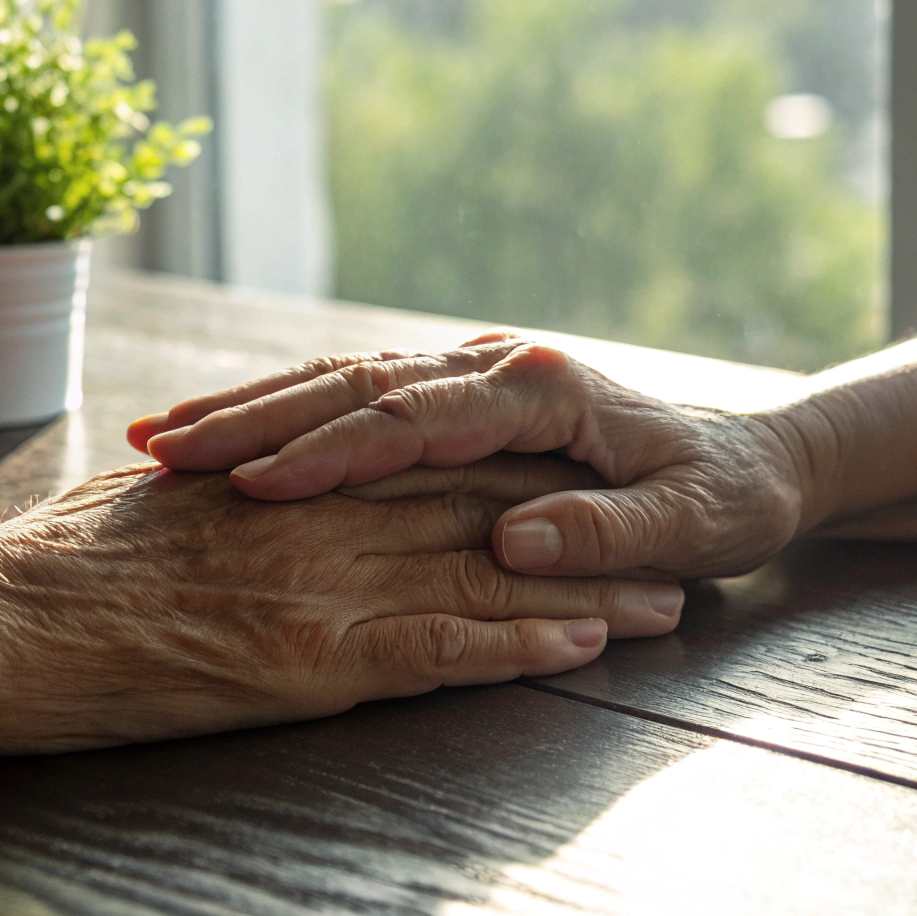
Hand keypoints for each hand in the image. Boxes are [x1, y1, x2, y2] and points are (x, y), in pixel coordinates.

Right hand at [0, 462, 682, 754]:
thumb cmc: (48, 569)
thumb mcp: (146, 507)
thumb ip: (223, 494)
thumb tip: (246, 487)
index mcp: (286, 477)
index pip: (414, 454)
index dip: (500, 465)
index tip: (562, 470)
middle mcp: (321, 516)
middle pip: (476, 507)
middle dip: (571, 521)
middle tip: (652, 527)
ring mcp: (324, 582)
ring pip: (482, 574)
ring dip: (578, 589)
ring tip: (662, 601)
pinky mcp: (317, 658)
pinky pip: (442, 649)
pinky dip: (519, 646)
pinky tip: (581, 646)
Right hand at [126, 336, 809, 579]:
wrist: (760, 455)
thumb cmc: (728, 494)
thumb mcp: (692, 525)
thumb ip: (609, 534)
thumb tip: (515, 545)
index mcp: (539, 388)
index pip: (409, 417)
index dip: (325, 450)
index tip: (250, 482)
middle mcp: (494, 371)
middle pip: (349, 389)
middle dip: (249, 418)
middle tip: (157, 453)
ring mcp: (472, 382)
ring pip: (338, 387)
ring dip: (250, 414)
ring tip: (161, 446)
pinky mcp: (464, 404)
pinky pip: (361, 409)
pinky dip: (288, 424)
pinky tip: (229, 450)